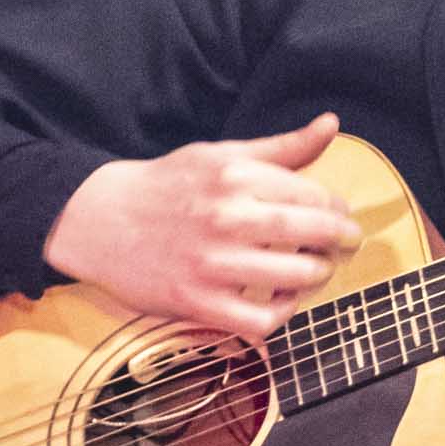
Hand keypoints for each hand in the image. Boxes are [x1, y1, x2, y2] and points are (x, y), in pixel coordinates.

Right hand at [43, 112, 362, 339]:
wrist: (100, 221)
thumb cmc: (168, 186)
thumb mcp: (221, 155)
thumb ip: (281, 147)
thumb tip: (331, 124)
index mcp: (235, 176)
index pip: (314, 195)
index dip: (337, 209)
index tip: (338, 216)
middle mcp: (226, 217)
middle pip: (315, 233)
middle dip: (341, 241)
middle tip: (344, 245)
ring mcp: (212, 263)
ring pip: (297, 276)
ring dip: (318, 275)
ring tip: (314, 270)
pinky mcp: (197, 302)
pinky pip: (261, 321)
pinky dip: (284, 314)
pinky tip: (283, 300)